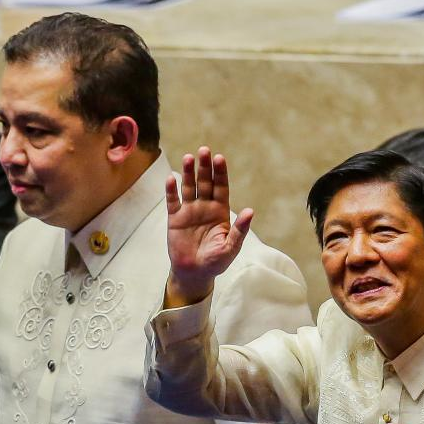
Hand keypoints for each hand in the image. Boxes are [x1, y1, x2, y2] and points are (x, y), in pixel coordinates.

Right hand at [165, 147, 252, 306]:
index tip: (220, 158)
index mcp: (221, 212)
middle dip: (205, 167)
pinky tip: (172, 179)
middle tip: (204, 151)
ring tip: (188, 158)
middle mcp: (205, 207)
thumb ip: (240, 229)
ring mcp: (189, 211)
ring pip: (189, 188)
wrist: (195, 273)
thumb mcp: (231, 247)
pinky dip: (171, 191)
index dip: (221, 173)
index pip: (221, 188)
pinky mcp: (175, 219)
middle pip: (205, 183)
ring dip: (188, 173)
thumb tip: (251, 211)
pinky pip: (173, 201)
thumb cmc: (216, 261)